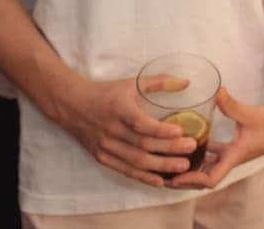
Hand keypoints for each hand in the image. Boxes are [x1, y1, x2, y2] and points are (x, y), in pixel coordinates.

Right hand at [55, 76, 195, 186]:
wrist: (72, 105)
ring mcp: (106, 147)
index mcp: (119, 110)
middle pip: (142, 145)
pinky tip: (160, 180)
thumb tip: (186, 82)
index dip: (160, 130)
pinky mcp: (102, 157)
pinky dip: (143, 176)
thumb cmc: (106, 93)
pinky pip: (125, 170)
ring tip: (183, 166)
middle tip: (191, 150)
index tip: (180, 131)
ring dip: (160, 166)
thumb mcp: (130, 83)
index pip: (141, 124)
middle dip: (169, 150)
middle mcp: (111, 130)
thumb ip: (159, 82)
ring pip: (136, 161)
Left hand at [173, 88, 263, 188]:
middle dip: (185, 177)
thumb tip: (217, 91)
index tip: (175, 178)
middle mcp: (233, 158)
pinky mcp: (236, 145)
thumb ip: (232, 104)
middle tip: (165, 170)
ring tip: (173, 158)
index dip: (191, 181)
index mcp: (236, 156)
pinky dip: (202, 152)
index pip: (211, 179)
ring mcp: (234, 153)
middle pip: (204, 176)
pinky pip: (215, 154)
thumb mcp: (252, 113)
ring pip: (209, 165)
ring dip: (193, 164)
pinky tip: (191, 141)